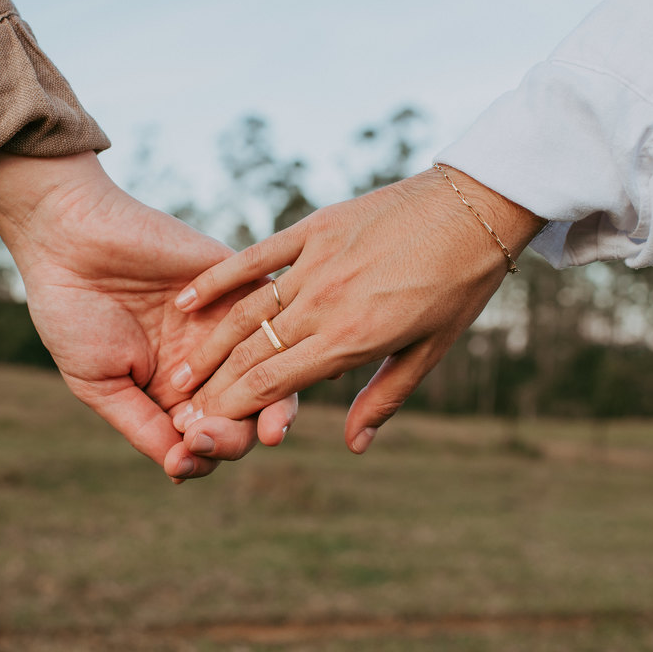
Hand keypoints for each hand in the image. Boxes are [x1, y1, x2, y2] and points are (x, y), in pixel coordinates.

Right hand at [0, 151, 296, 479]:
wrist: (67, 240)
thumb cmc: (73, 314)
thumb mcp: (101, 385)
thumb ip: (143, 427)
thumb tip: (184, 469)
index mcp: (178, 392)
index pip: (213, 436)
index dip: (206, 454)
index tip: (183, 457)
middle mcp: (211, 361)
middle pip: (248, 411)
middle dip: (235, 436)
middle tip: (205, 437)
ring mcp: (229, 322)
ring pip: (270, 369)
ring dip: (271, 403)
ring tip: (267, 428)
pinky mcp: (240, 280)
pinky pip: (272, 313)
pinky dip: (281, 339)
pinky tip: (283, 364)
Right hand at [169, 164, 543, 452]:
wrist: (474, 207)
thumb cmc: (458, 286)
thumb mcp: (429, 351)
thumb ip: (384, 397)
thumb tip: (354, 444)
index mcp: (353, 340)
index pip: (274, 384)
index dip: (232, 409)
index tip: (203, 427)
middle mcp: (326, 304)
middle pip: (252, 353)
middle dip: (212, 387)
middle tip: (180, 408)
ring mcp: (316, 263)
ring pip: (246, 312)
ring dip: (208, 345)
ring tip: (178, 371)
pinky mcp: (314, 229)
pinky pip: (255, 259)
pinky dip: (219, 280)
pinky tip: (187, 301)